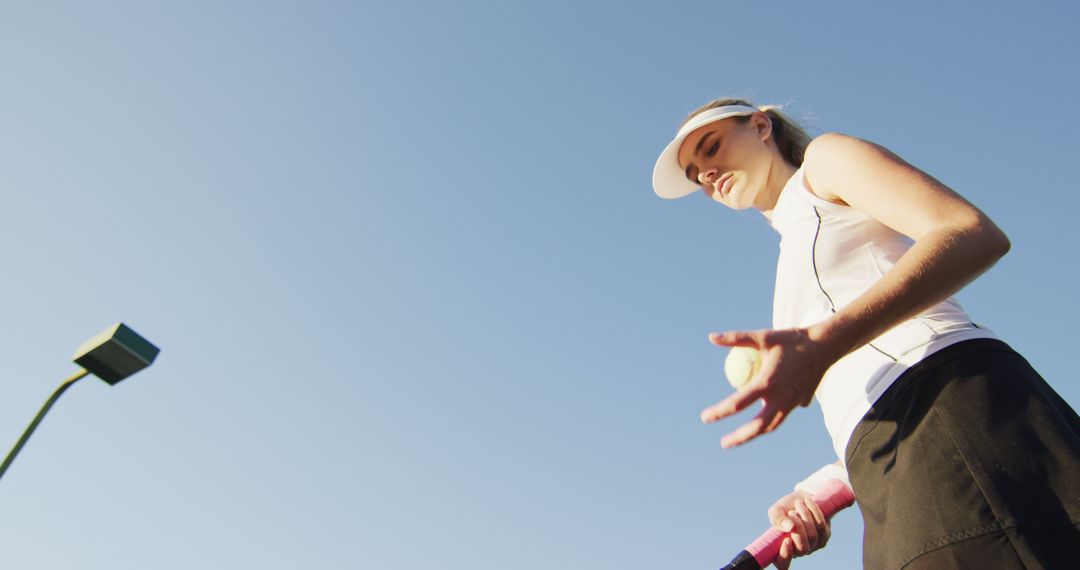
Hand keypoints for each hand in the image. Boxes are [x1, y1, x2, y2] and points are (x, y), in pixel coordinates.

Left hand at [700, 328, 838, 447]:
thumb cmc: (791, 340)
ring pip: (772, 425)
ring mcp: (793, 402)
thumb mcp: (763, 337)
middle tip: (723, 443)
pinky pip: (783, 414)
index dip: (719, 412)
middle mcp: (781, 397)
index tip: (705, 418)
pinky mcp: (801, 402)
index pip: (738, 403)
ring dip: (754, 433)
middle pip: (757, 426)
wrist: (825, 345)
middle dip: (739, 438)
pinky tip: (762, 417)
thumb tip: (711, 337)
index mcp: (767, 382)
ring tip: (739, 438)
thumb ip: (736, 338)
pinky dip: (770, 419)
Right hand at [769, 490, 831, 568]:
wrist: (802, 499)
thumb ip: (777, 518)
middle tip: (791, 513)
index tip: (786, 540)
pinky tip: (807, 502)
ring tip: (798, 503)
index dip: (785, 556)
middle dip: (798, 528)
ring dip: (805, 516)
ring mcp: (813, 546)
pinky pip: (821, 526)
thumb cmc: (786, 508)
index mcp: (782, 549)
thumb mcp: (777, 510)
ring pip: (813, 536)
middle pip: (802, 549)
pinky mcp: (824, 537)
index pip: (783, 565)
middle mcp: (798, 551)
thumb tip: (789, 527)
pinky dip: (814, 511)